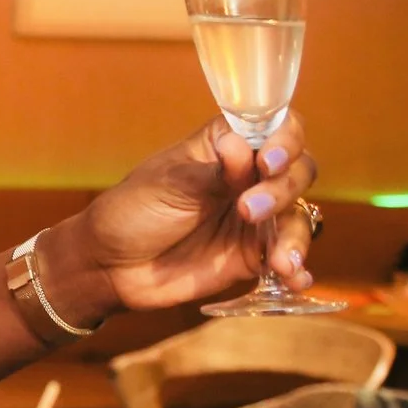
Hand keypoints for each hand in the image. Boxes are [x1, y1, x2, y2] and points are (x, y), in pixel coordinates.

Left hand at [49, 114, 319, 321]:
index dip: (285, 140)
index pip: (276, 128)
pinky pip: (287, 258)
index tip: (267, 161)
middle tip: (249, 209)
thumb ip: (211, 172)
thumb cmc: (131, 212)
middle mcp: (248, 177)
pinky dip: (296, 269)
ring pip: (298, 216)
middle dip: (283, 189)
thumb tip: (240, 145)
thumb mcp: (167, 186)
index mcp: (226, 146)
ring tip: (280, 260)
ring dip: (295, 236)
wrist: (109, 266)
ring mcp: (256, 217)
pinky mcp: (253, 254)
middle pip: (297, 171)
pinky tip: (294, 279)